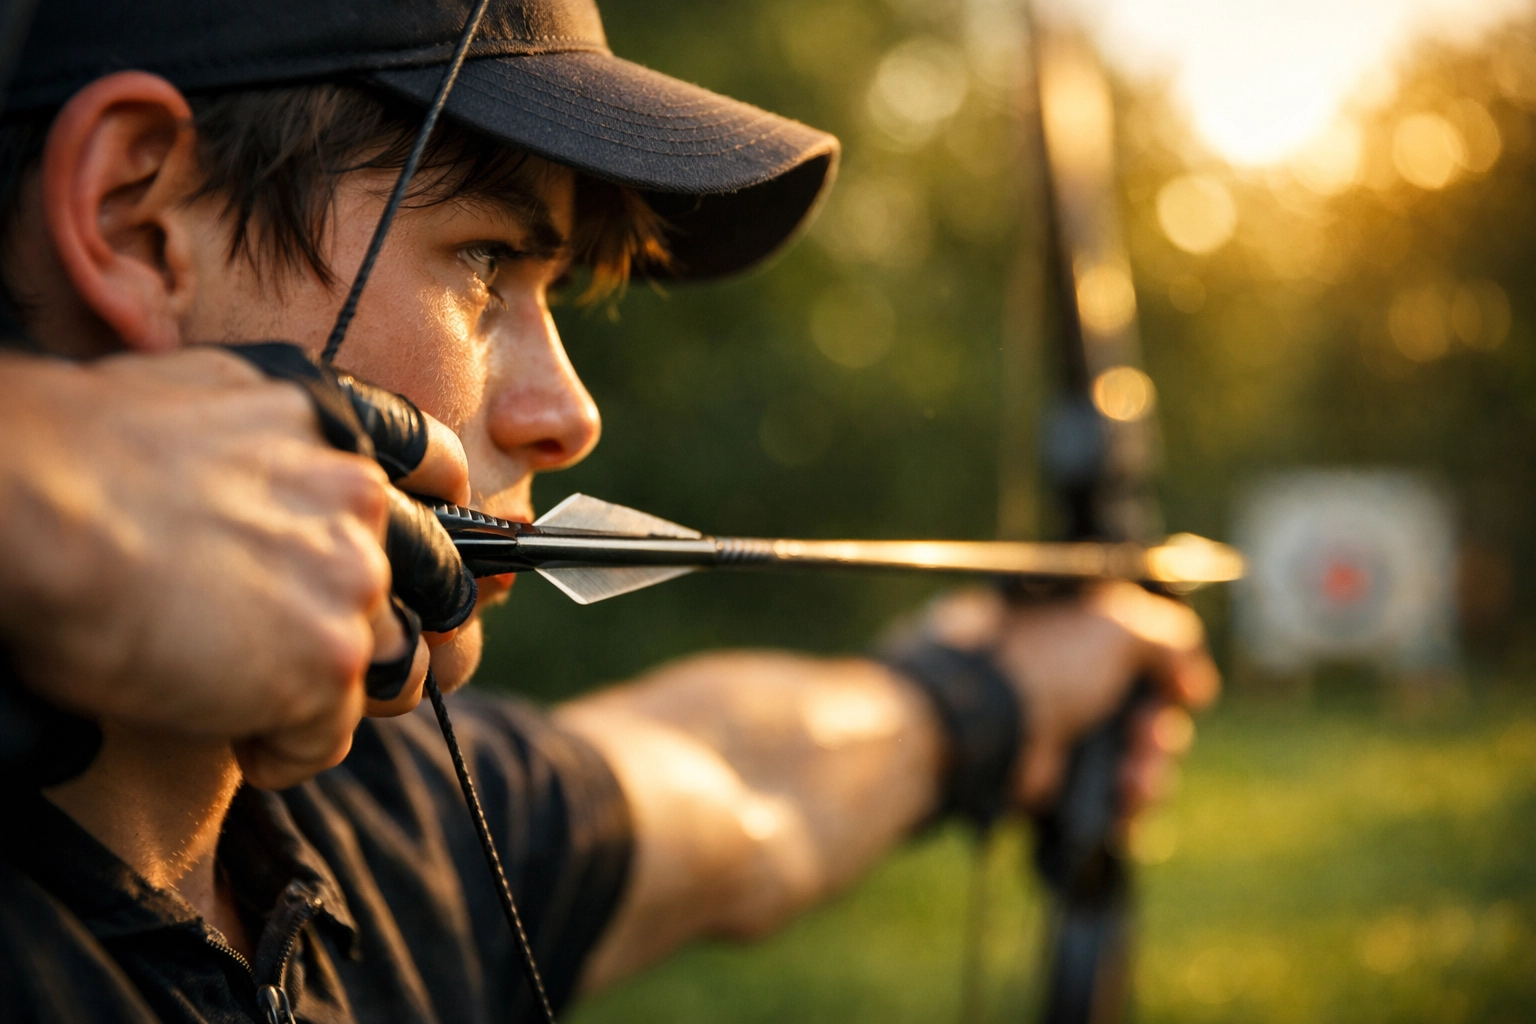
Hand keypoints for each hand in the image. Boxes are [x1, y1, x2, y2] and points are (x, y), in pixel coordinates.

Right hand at [0, 348, 466, 786]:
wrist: (32, 505)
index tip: (414, 553)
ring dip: (351, 691)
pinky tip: (246, 747)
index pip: (436, 468)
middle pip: (437, 577)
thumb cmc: (74, 451)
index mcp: (333, 426)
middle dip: (404, 618)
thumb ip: (263, 435)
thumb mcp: (199, 399)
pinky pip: (334, 733)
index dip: (432, 516)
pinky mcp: (326, 663)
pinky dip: (294, 751)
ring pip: (400, 661)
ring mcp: (352, 582)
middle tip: (340, 651)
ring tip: (285, 706)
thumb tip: (253, 461)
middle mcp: (361, 499)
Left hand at [919, 584, 1218, 820]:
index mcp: (1076, 634)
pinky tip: (1129, 809)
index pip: (1141, 657)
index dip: (1173, 677)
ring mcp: (1057, 736)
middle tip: (1150, 737)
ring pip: (1130, 763)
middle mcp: (1066, 683)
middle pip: (1141, 715)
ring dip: (1149, 774)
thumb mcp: (1116, 625)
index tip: (1190, 693)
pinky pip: (1106, 805)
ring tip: (1136, 779)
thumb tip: (1191, 680)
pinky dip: (1127, 812)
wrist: (982, 722)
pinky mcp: (1050, 786)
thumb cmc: (1045, 662)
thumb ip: (1166, 641)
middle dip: (1161, 732)